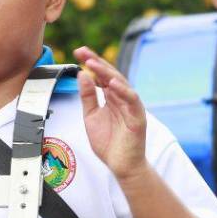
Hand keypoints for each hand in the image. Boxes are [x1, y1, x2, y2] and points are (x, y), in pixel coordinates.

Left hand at [73, 46, 148, 182]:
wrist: (121, 165)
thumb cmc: (109, 143)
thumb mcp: (91, 116)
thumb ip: (88, 97)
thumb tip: (83, 75)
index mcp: (111, 97)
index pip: (101, 75)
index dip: (91, 63)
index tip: (78, 52)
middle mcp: (122, 98)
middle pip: (110, 74)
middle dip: (96, 62)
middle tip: (83, 52)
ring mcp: (131, 106)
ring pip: (120, 83)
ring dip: (106, 72)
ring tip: (92, 63)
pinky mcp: (138, 117)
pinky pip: (132, 100)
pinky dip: (122, 90)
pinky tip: (111, 83)